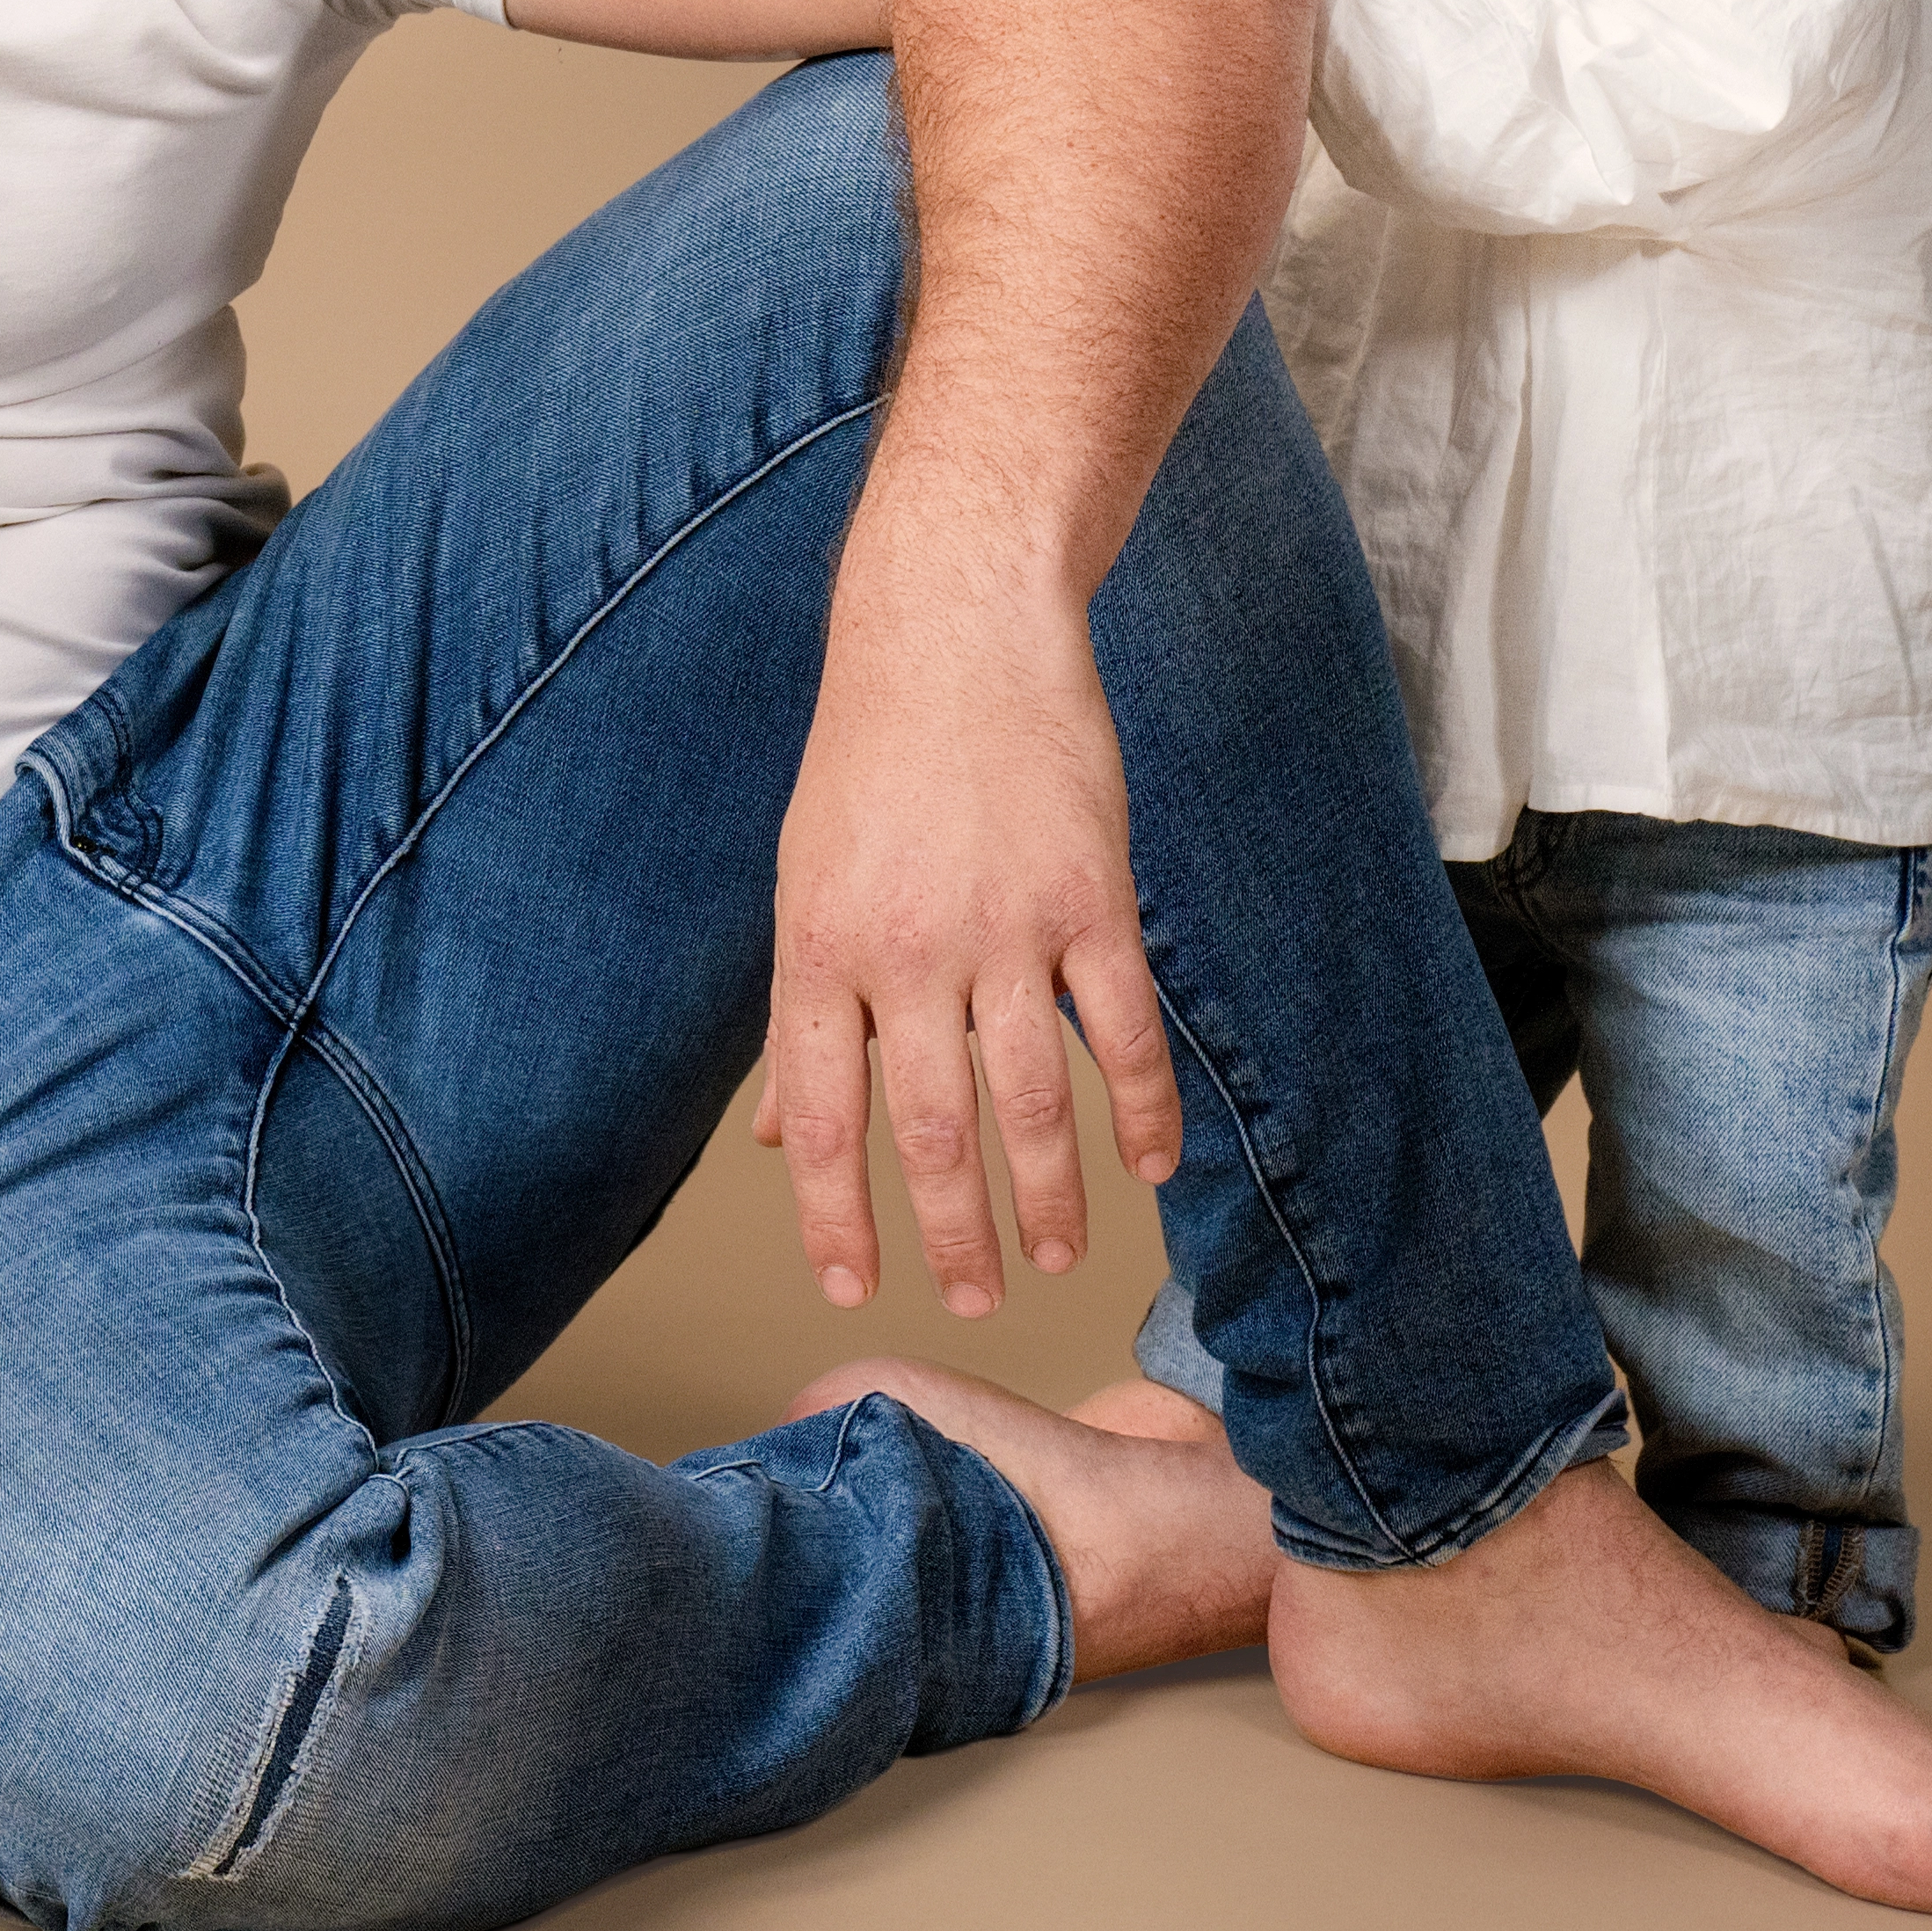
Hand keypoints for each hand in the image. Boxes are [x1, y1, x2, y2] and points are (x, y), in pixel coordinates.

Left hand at [755, 566, 1176, 1318]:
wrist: (953, 632)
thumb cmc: (870, 760)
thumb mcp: (805, 880)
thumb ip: (806, 1013)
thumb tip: (781, 1134)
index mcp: (820, 950)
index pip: (819, 1116)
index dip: (833, 1214)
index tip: (851, 1288)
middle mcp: (907, 951)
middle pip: (929, 1128)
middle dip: (951, 1231)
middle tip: (973, 1298)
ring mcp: (1005, 927)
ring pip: (1030, 1099)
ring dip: (1046, 1195)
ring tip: (1052, 1257)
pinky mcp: (1093, 899)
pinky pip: (1123, 1030)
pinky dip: (1142, 1110)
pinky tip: (1150, 1167)